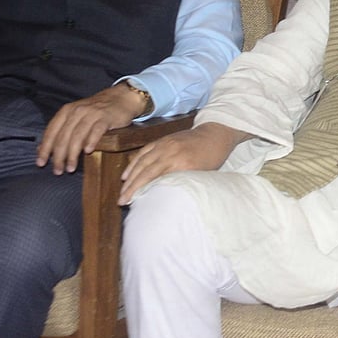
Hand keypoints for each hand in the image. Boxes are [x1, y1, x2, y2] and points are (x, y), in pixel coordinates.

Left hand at [36, 84, 144, 174]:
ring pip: (78, 135)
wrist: (121, 97)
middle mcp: (77, 111)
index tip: (41, 163)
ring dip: (73, 154)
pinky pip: (97, 130)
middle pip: (64, 136)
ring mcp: (92, 113)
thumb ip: (61, 130)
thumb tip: (42, 149)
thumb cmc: (96, 110)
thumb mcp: (75, 116)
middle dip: (59, 156)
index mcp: (66, 111)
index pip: (51, 131)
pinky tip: (88, 151)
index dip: (45, 148)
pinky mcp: (106, 117)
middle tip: (57, 171)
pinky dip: (91, 141)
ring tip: (71, 168)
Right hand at [118, 122, 245, 204]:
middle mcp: (170, 153)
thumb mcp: (201, 173)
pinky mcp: (162, 140)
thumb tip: (167, 195)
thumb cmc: (212, 157)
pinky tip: (127, 174)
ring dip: (130, 177)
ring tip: (122, 191)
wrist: (216, 134)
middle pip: (145, 172)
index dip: (141, 191)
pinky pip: (144, 152)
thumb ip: (184, 181)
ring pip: (142, 162)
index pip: (155, 179)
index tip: (131, 203)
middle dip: (131, 187)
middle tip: (121, 200)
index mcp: (182, 163)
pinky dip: (134, 163)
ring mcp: (165, 145)